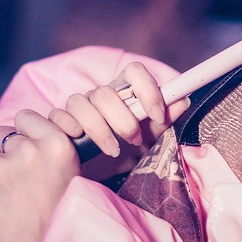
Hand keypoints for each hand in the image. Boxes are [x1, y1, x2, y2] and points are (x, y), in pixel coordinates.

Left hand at [0, 109, 80, 241]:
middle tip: (9, 178)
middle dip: (0, 152)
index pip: (25, 117)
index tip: (21, 150)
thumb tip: (21, 134)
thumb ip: (48, 149)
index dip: (20, 134)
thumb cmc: (56, 217)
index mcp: (56, 145)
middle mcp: (29, 151)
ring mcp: (0, 167)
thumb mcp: (69, 173)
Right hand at [47, 60, 188, 173]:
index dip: (147, 89)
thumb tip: (183, 101)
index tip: (158, 114)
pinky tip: (81, 143)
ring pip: (80, 103)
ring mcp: (79, 105)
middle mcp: (101, 94)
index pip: (134, 71)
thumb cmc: (132, 147)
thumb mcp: (152, 136)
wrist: (107, 170)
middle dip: (122, 119)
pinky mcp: (60, 120)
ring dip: (98, 129)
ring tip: (113, 150)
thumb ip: (165, 119)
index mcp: (125, 90)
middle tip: (135, 139)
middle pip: (105, 92)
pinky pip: (59, 116)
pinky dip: (70, 129)